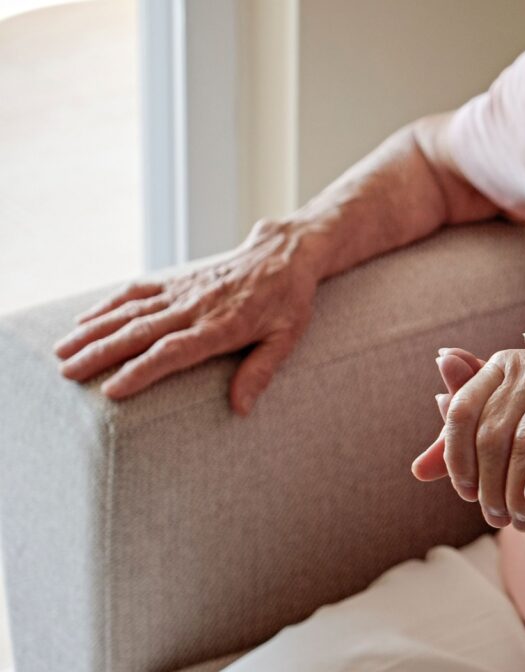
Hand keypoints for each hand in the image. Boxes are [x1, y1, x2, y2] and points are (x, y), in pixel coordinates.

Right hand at [53, 219, 324, 414]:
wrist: (285, 254)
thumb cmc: (289, 302)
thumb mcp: (287, 338)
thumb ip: (261, 371)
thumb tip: (240, 409)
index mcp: (223, 326)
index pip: (174, 351)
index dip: (142, 370)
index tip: (111, 390)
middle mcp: (196, 307)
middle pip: (141, 332)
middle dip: (101, 353)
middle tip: (68, 373)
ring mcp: (183, 291)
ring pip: (130, 310)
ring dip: (94, 330)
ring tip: (62, 350)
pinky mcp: (178, 280)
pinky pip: (137, 290)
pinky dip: (108, 303)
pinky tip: (83, 319)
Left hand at [419, 347, 524, 529]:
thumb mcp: (505, 430)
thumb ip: (460, 445)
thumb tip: (418, 470)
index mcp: (504, 365)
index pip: (462, 412)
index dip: (457, 457)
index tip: (465, 492)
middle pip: (490, 432)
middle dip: (489, 483)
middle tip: (495, 517)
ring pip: (521, 442)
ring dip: (515, 489)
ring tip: (518, 520)